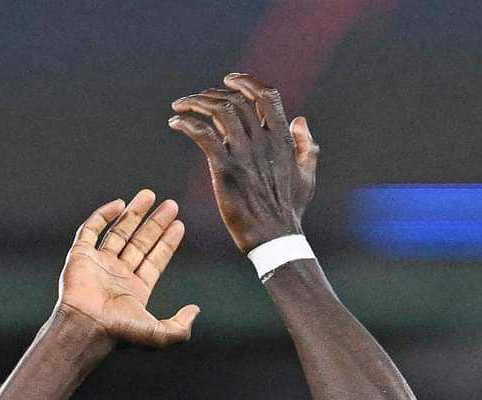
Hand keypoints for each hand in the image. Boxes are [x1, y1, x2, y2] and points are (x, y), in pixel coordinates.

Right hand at [56, 190, 199, 348]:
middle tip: (171, 205)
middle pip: (140, 243)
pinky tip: (120, 204)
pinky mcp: (80, 256)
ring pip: (118, 233)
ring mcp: (99, 265)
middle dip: (155, 223)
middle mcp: (118, 276)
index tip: (179, 224)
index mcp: (135, 291)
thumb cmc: (121, 333)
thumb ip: (181, 326)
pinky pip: (90, 230)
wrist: (87, 328)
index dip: (167, 243)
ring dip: (134, 214)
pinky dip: (103, 216)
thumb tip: (196, 311)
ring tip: (149, 195)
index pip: (154, 260)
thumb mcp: (161, 334)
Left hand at [169, 73, 318, 252]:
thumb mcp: (306, 176)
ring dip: (195, 103)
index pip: (266, 95)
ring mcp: (244, 154)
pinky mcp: (225, 170)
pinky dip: (186, 124)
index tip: (229, 79)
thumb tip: (300, 119)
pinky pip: (202, 135)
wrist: (275, 238)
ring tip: (180, 106)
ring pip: (218, 112)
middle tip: (198, 99)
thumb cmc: (290, 210)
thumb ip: (306, 146)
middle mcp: (263, 141)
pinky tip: (175, 124)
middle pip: (236, 101)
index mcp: (282, 139)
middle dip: (213, 93)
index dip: (247, 82)